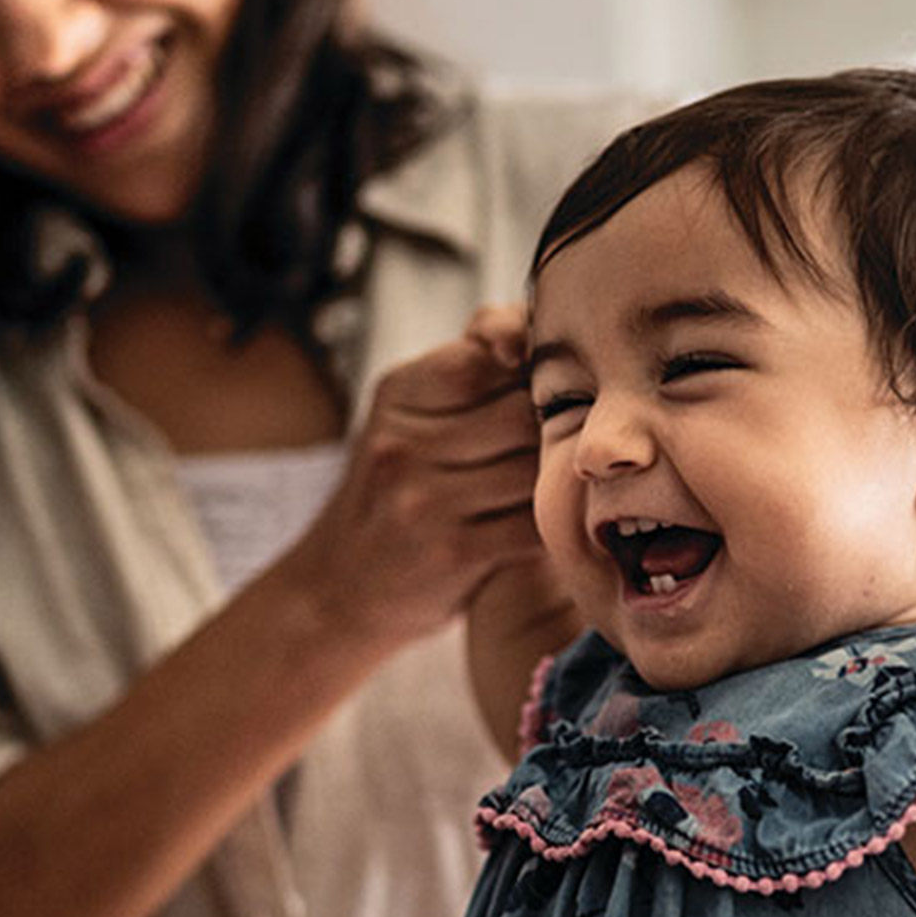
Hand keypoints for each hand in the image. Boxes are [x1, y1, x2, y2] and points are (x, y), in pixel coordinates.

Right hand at [288, 304, 543, 650]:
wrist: (337, 589)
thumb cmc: (395, 493)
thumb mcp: (410, 417)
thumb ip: (469, 367)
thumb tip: (529, 327)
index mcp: (399, 394)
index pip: (488, 354)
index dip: (533, 366)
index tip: (548, 388)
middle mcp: (404, 442)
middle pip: (522, 411)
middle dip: (555, 425)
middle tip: (578, 441)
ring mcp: (424, 499)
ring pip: (533, 466)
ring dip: (558, 476)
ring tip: (569, 481)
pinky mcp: (453, 551)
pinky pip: (533, 523)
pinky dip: (553, 522)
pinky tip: (555, 522)